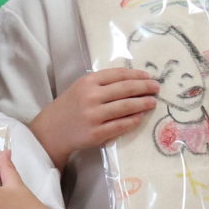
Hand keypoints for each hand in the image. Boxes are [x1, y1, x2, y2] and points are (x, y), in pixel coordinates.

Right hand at [32, 67, 161, 163]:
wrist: (51, 130)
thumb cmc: (70, 106)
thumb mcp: (81, 87)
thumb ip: (102, 83)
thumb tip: (133, 80)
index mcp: (88, 81)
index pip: (119, 75)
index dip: (137, 75)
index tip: (149, 76)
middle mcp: (91, 96)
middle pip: (125, 89)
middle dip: (144, 88)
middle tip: (157, 88)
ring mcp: (93, 116)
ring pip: (126, 107)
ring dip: (143, 104)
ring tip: (153, 102)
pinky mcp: (96, 133)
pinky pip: (120, 125)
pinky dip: (133, 120)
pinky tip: (141, 117)